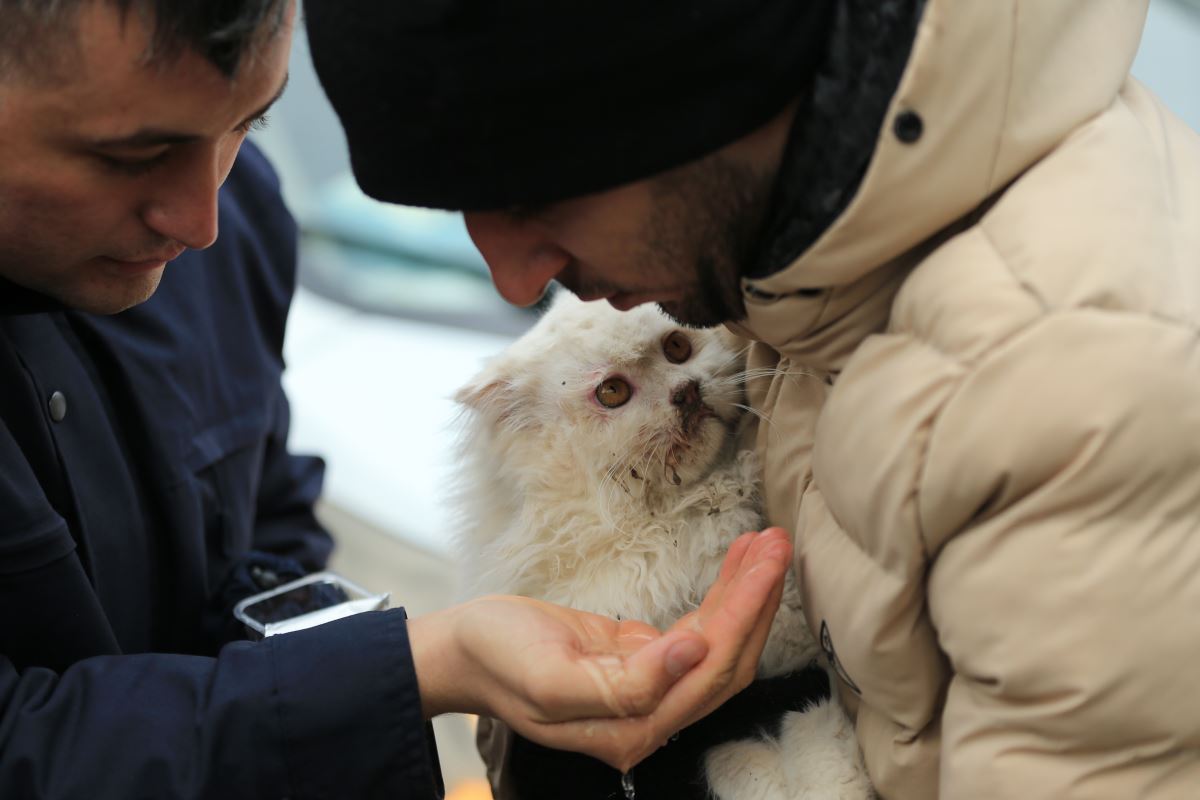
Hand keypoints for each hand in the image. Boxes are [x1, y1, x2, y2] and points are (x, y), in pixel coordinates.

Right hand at [407, 527, 792, 770]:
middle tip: (779, 542)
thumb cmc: (498, 659)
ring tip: (768, 542)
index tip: (763, 564)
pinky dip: (721, 595)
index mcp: (631, 728)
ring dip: (746, 593)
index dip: (742, 615)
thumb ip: (626, 684)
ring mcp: (648, 689)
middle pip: (726, 659)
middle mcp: (649, 717)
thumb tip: (692, 654)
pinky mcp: (641, 660)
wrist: (462, 650)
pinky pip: (697, 631)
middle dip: (757, 600)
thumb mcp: (551, 677)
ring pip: (718, 644)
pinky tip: (737, 563)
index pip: (709, 670)